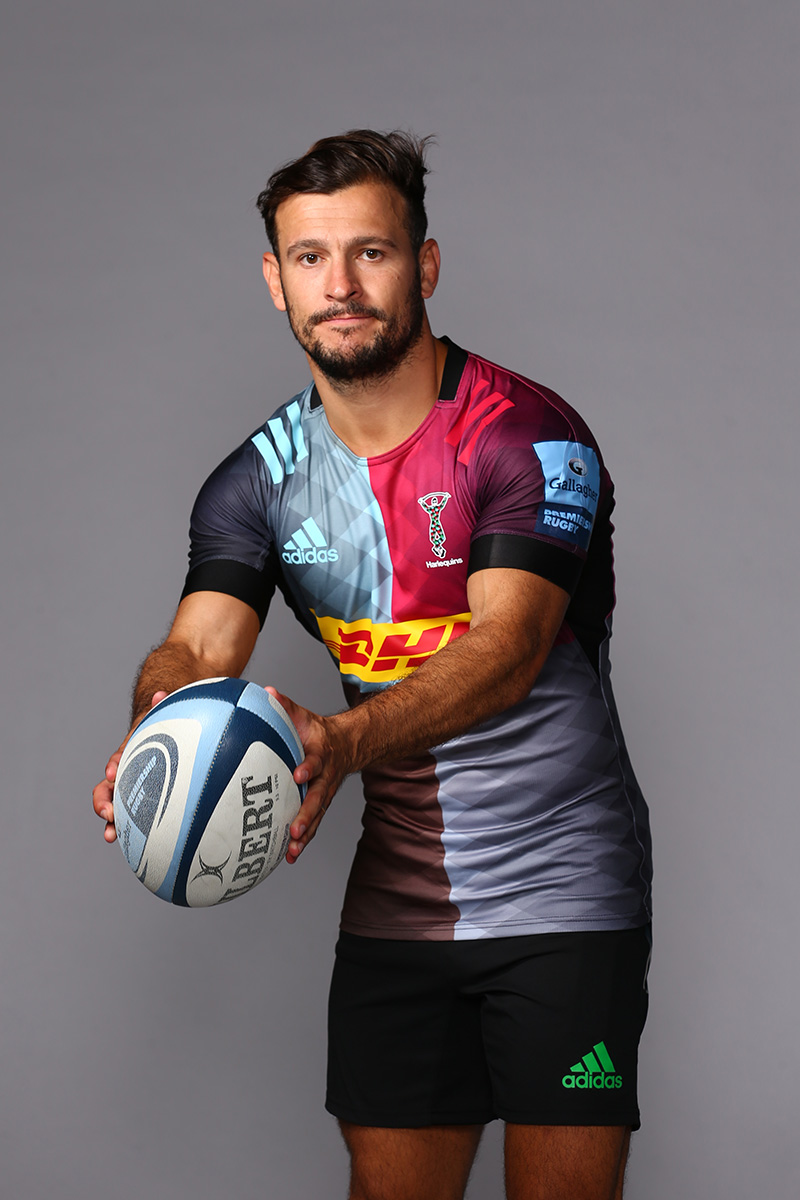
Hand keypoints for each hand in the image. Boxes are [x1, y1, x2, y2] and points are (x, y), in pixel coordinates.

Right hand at [92, 692, 167, 842]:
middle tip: (108, 813)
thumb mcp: (166, 717)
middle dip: (104, 800)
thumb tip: (160, 694)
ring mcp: (130, 789)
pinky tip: (134, 847)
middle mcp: (126, 772)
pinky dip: (129, 831)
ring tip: (110, 835)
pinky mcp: (141, 802)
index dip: (115, 763)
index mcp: (131, 751)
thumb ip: (163, 706)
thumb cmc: (167, 728)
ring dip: (110, 821)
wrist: (166, 738)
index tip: (113, 770)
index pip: (119, 757)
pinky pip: (132, 818)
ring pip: (115, 806)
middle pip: (107, 787)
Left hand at [264, 687, 351, 863]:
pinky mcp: (320, 805)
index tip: (298, 774)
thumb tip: (266, 691)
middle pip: (318, 798)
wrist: (346, 744)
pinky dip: (302, 840)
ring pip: (317, 817)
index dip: (308, 768)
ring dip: (305, 834)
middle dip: (306, 814)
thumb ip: (285, 704)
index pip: (315, 761)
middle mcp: (325, 777)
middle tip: (294, 828)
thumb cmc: (316, 731)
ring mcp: (324, 793)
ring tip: (291, 850)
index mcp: (320, 754)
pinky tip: (289, 856)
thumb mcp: (303, 714)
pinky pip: (312, 824)